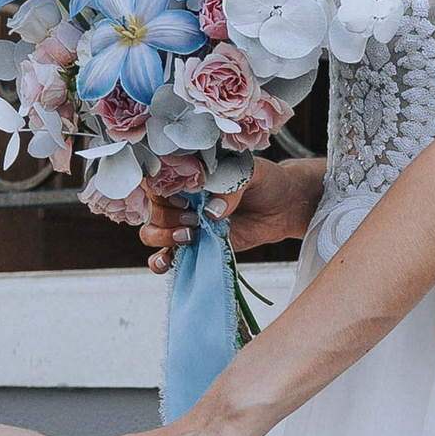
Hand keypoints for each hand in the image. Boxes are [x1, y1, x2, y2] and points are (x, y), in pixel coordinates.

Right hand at [122, 156, 323, 272]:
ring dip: (162, 236)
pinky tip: (168, 262)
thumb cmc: (265, 181)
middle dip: (167, 216)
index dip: (162, 190)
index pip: (155, 178)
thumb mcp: (251, 173)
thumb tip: (212, 212)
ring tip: (190, 236)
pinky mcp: (193, 245)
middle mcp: (180, 197)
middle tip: (194, 219)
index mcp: (189, 173)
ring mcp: (184, 222)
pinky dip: (160, 261)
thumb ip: (231, 187)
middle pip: (152, 208)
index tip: (184, 199)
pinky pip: (164, 255)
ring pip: (151, 231)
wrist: (283, 207)